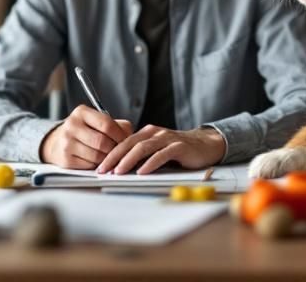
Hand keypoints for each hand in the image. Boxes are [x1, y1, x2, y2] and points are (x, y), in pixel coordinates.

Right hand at [40, 105, 132, 168]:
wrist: (57, 142)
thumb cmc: (85, 131)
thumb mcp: (98, 122)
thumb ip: (118, 126)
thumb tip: (133, 138)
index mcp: (81, 112)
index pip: (107, 124)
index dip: (120, 135)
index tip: (127, 141)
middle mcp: (71, 126)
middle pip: (103, 142)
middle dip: (115, 149)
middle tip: (121, 152)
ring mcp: (67, 143)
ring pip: (97, 156)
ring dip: (107, 159)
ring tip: (110, 157)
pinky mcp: (65, 159)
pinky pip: (89, 166)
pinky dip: (97, 166)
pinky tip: (98, 162)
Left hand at [97, 126, 225, 174]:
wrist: (205, 145)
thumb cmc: (178, 151)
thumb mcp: (156, 151)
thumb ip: (142, 157)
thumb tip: (120, 170)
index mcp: (146, 133)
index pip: (123, 143)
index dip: (110, 155)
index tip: (100, 168)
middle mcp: (155, 133)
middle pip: (129, 144)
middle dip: (114, 157)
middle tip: (103, 170)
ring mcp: (166, 138)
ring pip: (143, 148)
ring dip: (129, 160)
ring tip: (119, 171)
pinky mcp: (179, 147)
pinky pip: (161, 154)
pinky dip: (150, 163)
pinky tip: (142, 172)